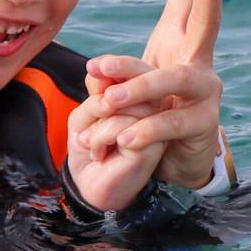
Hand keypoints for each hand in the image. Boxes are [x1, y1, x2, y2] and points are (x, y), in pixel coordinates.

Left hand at [67, 57, 166, 210]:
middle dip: (117, 77)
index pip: (136, 67)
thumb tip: (103, 72)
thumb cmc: (92, 146)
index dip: (116, 64)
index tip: (92, 68)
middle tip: (93, 104)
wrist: (92, 187)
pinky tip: (100, 152)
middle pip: (144, 75)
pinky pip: (128, 125)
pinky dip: (104, 136)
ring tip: (88, 141)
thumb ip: (99, 89)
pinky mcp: (158, 143)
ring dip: (100, 122)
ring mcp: (162, 123)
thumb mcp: (89, 112)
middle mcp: (158, 105)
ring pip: (132, 102)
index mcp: (143, 93)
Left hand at [78, 0, 226, 187]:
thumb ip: (113, 76)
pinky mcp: (202, 123)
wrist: (171, 161)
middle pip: (204, 17)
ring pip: (172, 79)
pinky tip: (124, 139)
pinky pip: (167, 123)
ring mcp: (204, 89)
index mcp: (178, 37)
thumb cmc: (147, 112)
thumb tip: (93, 76)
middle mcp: (198, 57)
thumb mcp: (124, 87)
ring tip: (108, 101)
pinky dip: (142, 130)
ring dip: (138, 87)